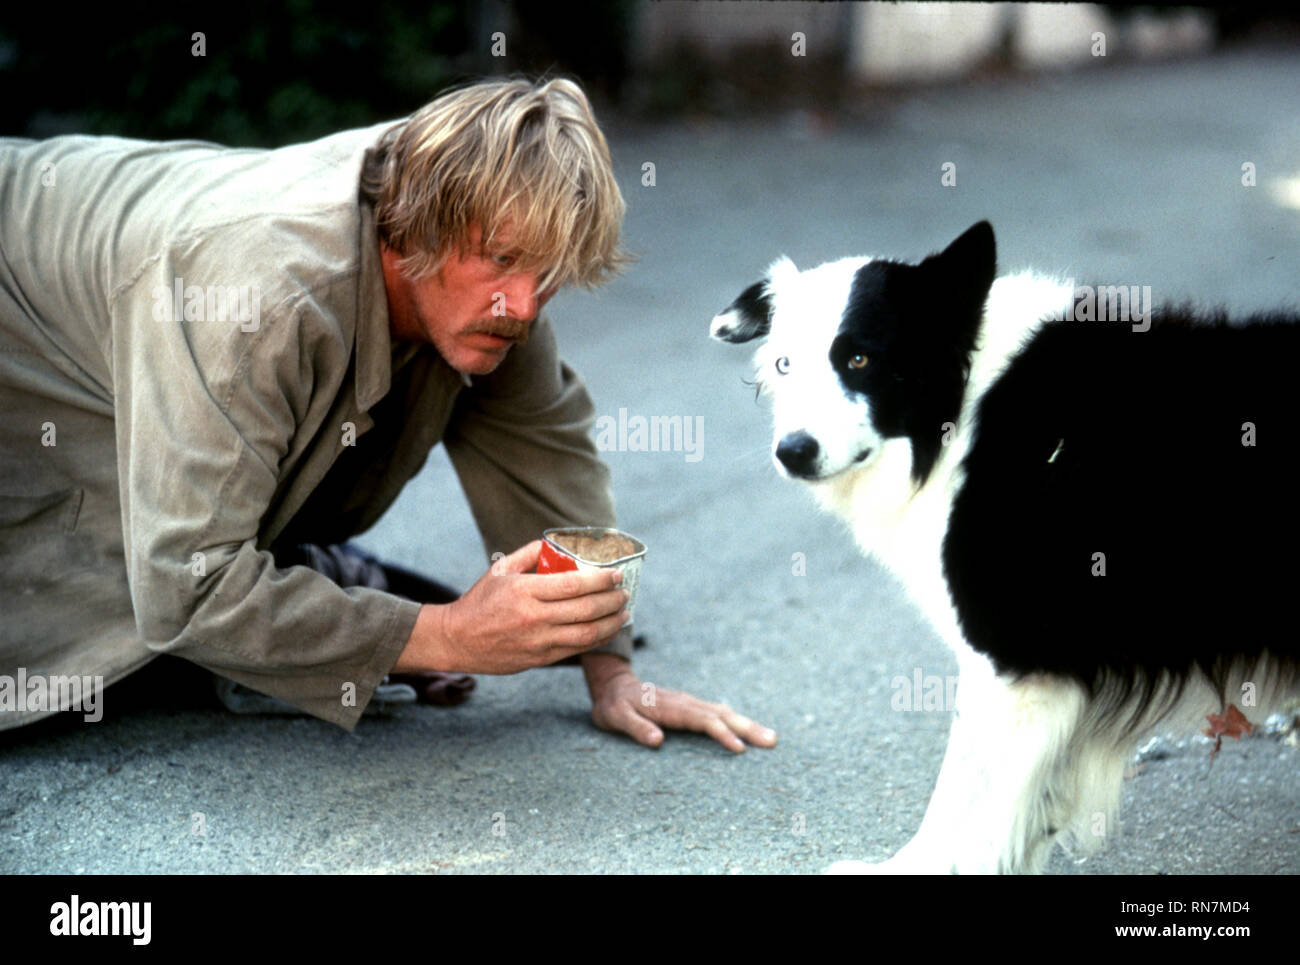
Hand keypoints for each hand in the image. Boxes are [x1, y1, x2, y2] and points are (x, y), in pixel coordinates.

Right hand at [395, 541, 628, 674]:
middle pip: (586, 609)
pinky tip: (608, 629)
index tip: (616, 574)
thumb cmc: (480, 601)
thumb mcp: (500, 570)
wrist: (457, 640)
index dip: (601, 580)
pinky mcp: (540, 659)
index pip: (574, 585)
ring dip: (612, 622)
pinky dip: (598, 639)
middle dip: (612, 600)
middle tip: (624, 592)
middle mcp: (534, 617)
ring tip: (624, 611)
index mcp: (524, 591)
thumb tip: (558, 543)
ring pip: (587, 634)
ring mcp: (538, 641)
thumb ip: (530, 553)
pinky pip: (577, 649)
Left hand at [582, 652, 777, 753]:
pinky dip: (736, 721)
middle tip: (772, 741)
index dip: (722, 734)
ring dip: (747, 724)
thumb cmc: (614, 706)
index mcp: (671, 706)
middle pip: (722, 715)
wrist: (614, 686)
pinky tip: (748, 729)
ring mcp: (689, 703)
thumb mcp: (616, 718)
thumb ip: (636, 728)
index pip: (702, 720)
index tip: (740, 749)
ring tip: (770, 738)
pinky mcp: (690, 707)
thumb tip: (659, 741)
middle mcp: (685, 702)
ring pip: (724, 712)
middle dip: (747, 728)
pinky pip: (718, 713)